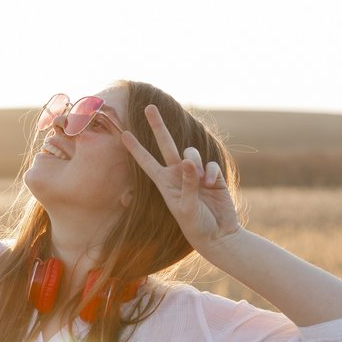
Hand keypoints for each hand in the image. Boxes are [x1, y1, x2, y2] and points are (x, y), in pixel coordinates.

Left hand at [121, 105, 240, 252]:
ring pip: (190, 153)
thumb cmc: (196, 225)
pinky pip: (209, 164)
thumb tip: (188, 160)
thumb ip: (186, 183)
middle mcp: (176, 174)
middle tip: (149, 107)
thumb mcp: (186, 207)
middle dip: (157, 125)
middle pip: (166, 144)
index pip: (145, 162)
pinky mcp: (211, 174)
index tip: (122, 133)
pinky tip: (212, 185)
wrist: (218, 234)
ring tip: (201, 182)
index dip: (135, 148)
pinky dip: (210, 173)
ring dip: (195, 164)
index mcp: (163, 182)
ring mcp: (194, 172)